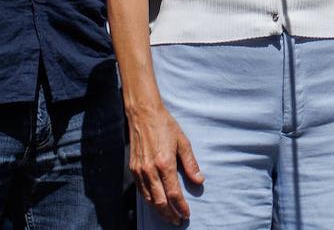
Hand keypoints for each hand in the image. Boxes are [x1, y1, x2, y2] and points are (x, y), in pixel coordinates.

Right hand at [128, 103, 203, 224]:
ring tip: (169, 217)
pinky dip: (149, 201)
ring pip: (149, 199)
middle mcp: (150, 170)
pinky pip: (141, 191)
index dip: (181, 207)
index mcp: (165, 163)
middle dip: (170, 214)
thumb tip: (199, 181)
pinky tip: (156, 203)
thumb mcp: (183, 142)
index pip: (174, 193)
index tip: (187, 214)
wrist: (143, 114)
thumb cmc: (165, 125)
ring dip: (159, 211)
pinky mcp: (133, 168)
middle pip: (160, 201)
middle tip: (178, 221)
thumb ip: (190, 163)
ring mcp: (140, 170)